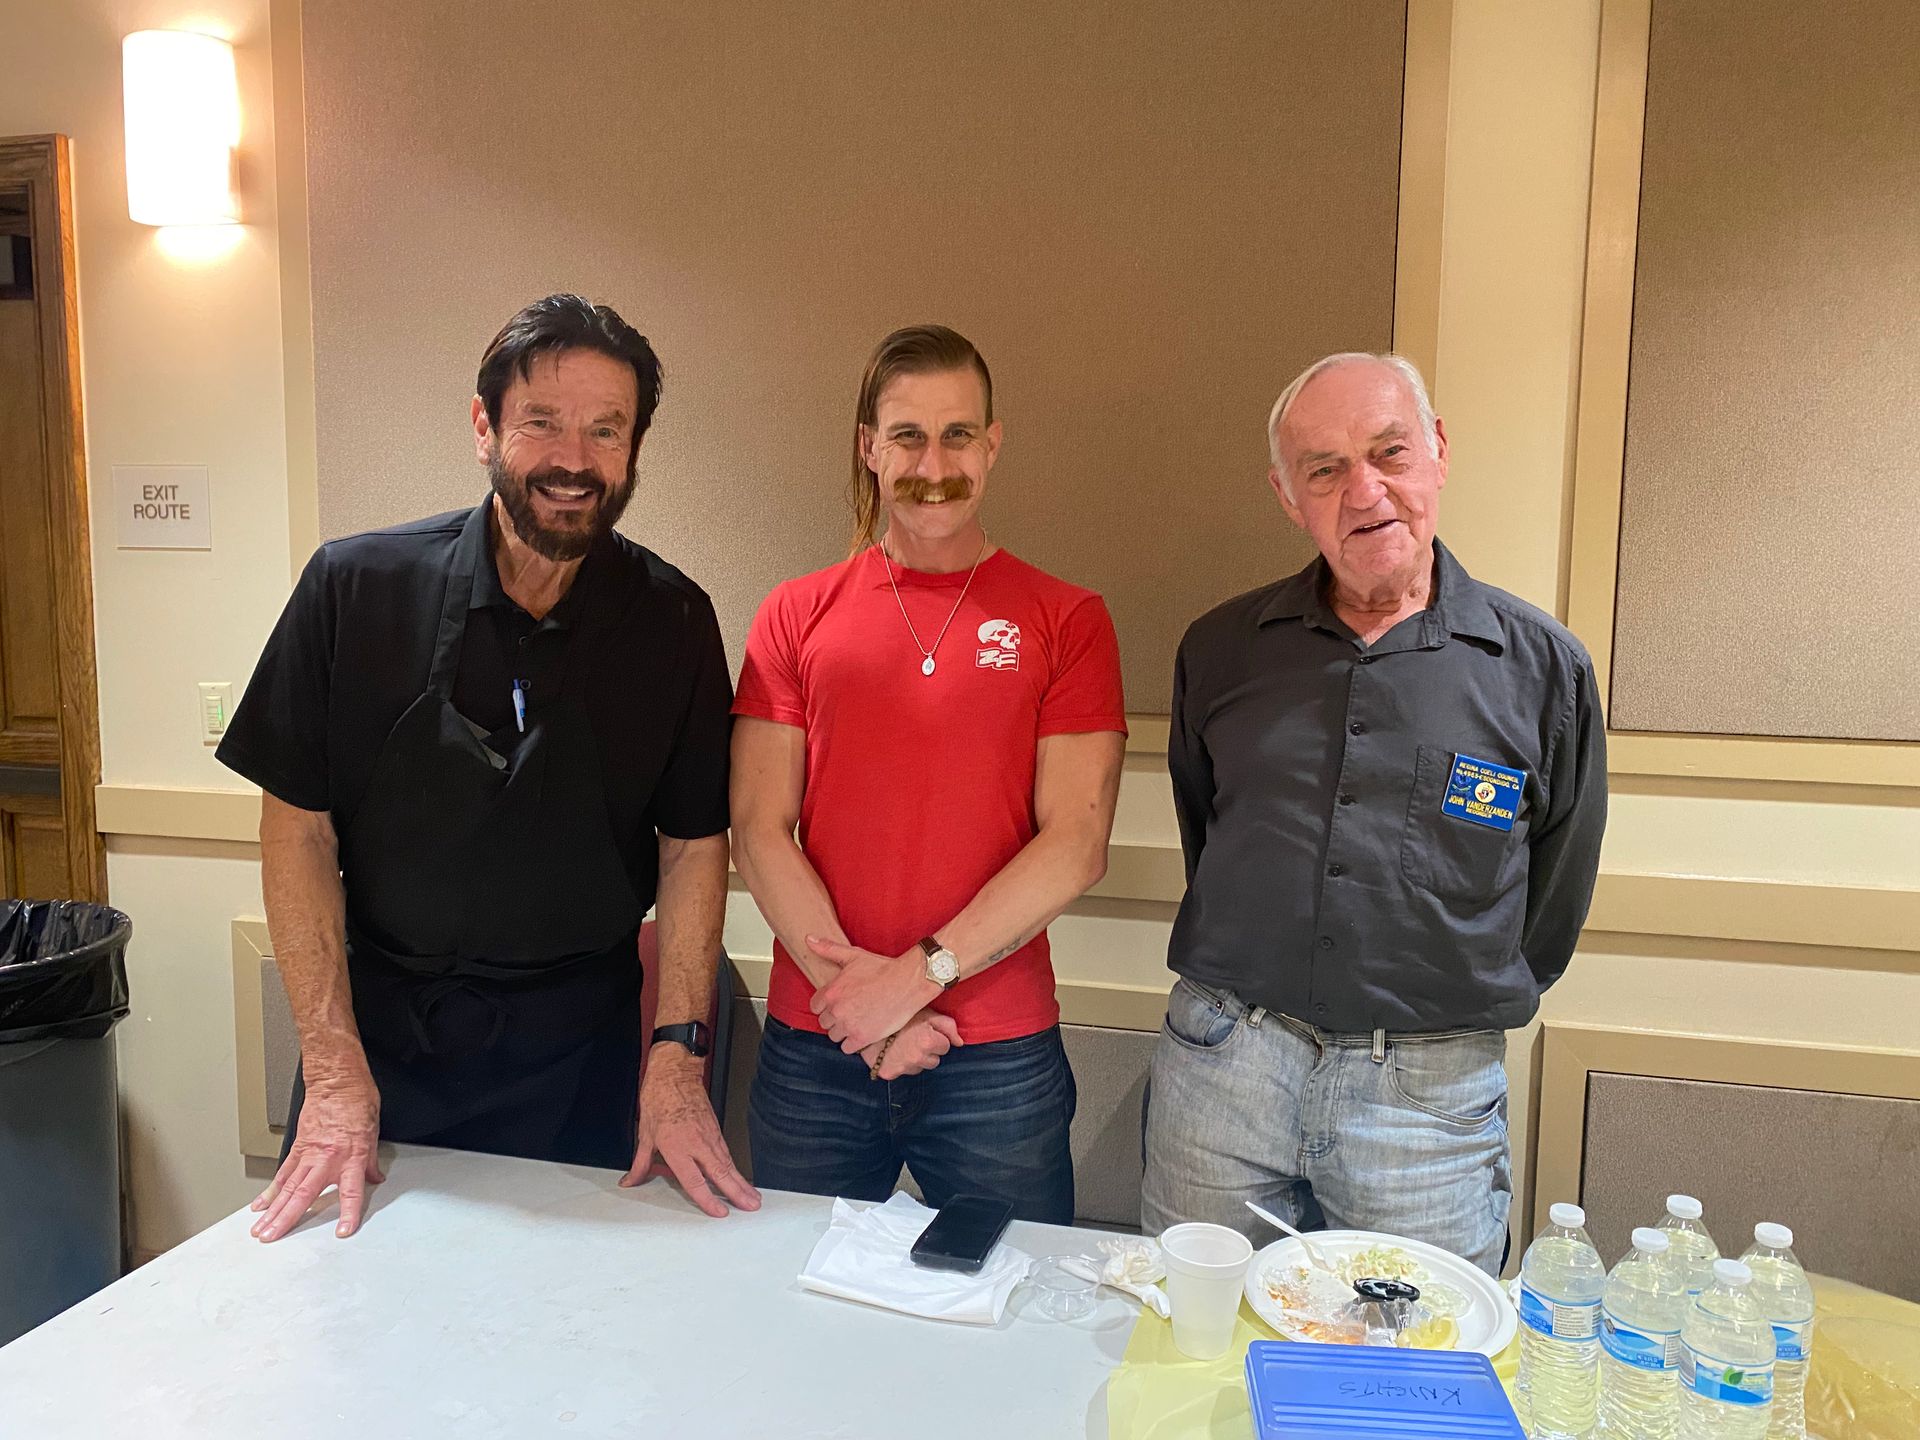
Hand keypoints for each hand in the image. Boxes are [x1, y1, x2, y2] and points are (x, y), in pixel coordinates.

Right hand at [251, 1067, 383, 1240]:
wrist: (337, 1081)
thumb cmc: (357, 1101)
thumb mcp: (373, 1132)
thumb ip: (371, 1161)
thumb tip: (374, 1178)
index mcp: (351, 1157)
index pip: (350, 1192)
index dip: (348, 1213)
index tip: (343, 1231)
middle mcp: (327, 1158)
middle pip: (304, 1195)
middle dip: (287, 1219)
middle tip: (272, 1238)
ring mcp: (308, 1154)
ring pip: (287, 1188)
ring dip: (273, 1210)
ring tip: (260, 1228)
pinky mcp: (297, 1147)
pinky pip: (283, 1172)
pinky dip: (271, 1190)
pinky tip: (260, 1203)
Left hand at [622, 1045, 761, 1217]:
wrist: (675, 1073)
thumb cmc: (660, 1098)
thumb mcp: (645, 1134)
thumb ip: (641, 1163)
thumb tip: (631, 1180)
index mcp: (677, 1147)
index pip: (695, 1181)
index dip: (708, 1200)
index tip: (719, 1212)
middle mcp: (697, 1144)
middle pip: (721, 1174)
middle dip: (738, 1193)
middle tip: (751, 1207)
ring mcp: (709, 1136)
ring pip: (728, 1164)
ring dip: (742, 1182)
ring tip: (753, 1197)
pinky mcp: (715, 1129)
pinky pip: (726, 1153)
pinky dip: (735, 1167)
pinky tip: (740, 1176)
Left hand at [808, 936, 939, 1051]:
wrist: (907, 983)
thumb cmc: (882, 968)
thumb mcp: (853, 955)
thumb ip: (828, 949)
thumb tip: (808, 939)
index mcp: (832, 991)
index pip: (815, 1007)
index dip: (826, 1005)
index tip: (838, 1003)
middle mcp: (837, 1010)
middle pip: (824, 1023)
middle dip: (835, 1018)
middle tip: (851, 1012)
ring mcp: (849, 1026)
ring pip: (834, 1036)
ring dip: (843, 1031)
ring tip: (857, 1022)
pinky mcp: (862, 1038)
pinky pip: (847, 1048)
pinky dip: (853, 1043)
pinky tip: (863, 1032)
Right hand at [866, 1009, 963, 1079]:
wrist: (866, 1018)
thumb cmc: (899, 1012)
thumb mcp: (926, 1012)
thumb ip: (948, 1026)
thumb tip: (960, 1042)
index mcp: (928, 1041)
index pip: (945, 1047)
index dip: (936, 1037)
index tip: (925, 1030)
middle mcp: (917, 1058)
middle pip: (934, 1061)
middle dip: (927, 1050)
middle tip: (913, 1036)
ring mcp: (903, 1067)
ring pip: (918, 1068)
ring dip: (914, 1058)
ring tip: (902, 1042)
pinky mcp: (889, 1073)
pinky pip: (903, 1072)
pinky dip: (900, 1064)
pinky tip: (893, 1051)